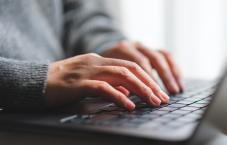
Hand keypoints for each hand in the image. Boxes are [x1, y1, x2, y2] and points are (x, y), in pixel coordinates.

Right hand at [45, 53, 168, 109]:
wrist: (38, 81)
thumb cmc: (64, 83)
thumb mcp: (89, 81)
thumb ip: (108, 83)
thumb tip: (126, 92)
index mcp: (100, 61)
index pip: (130, 66)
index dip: (147, 78)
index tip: (158, 91)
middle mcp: (97, 62)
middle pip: (130, 69)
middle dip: (149, 84)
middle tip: (162, 98)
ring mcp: (88, 71)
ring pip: (121, 76)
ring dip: (140, 89)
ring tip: (153, 101)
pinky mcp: (79, 83)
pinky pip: (103, 88)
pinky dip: (118, 96)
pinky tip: (129, 105)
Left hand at [101, 41, 183, 93]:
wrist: (105, 50)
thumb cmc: (104, 67)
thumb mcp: (106, 72)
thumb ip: (115, 82)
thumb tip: (128, 96)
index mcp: (122, 49)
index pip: (138, 64)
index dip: (146, 80)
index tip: (151, 96)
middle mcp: (135, 45)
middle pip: (153, 59)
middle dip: (162, 78)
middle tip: (166, 96)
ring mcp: (144, 46)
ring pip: (162, 57)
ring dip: (171, 74)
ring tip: (177, 90)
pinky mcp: (151, 49)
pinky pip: (166, 56)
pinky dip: (174, 68)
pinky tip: (178, 81)